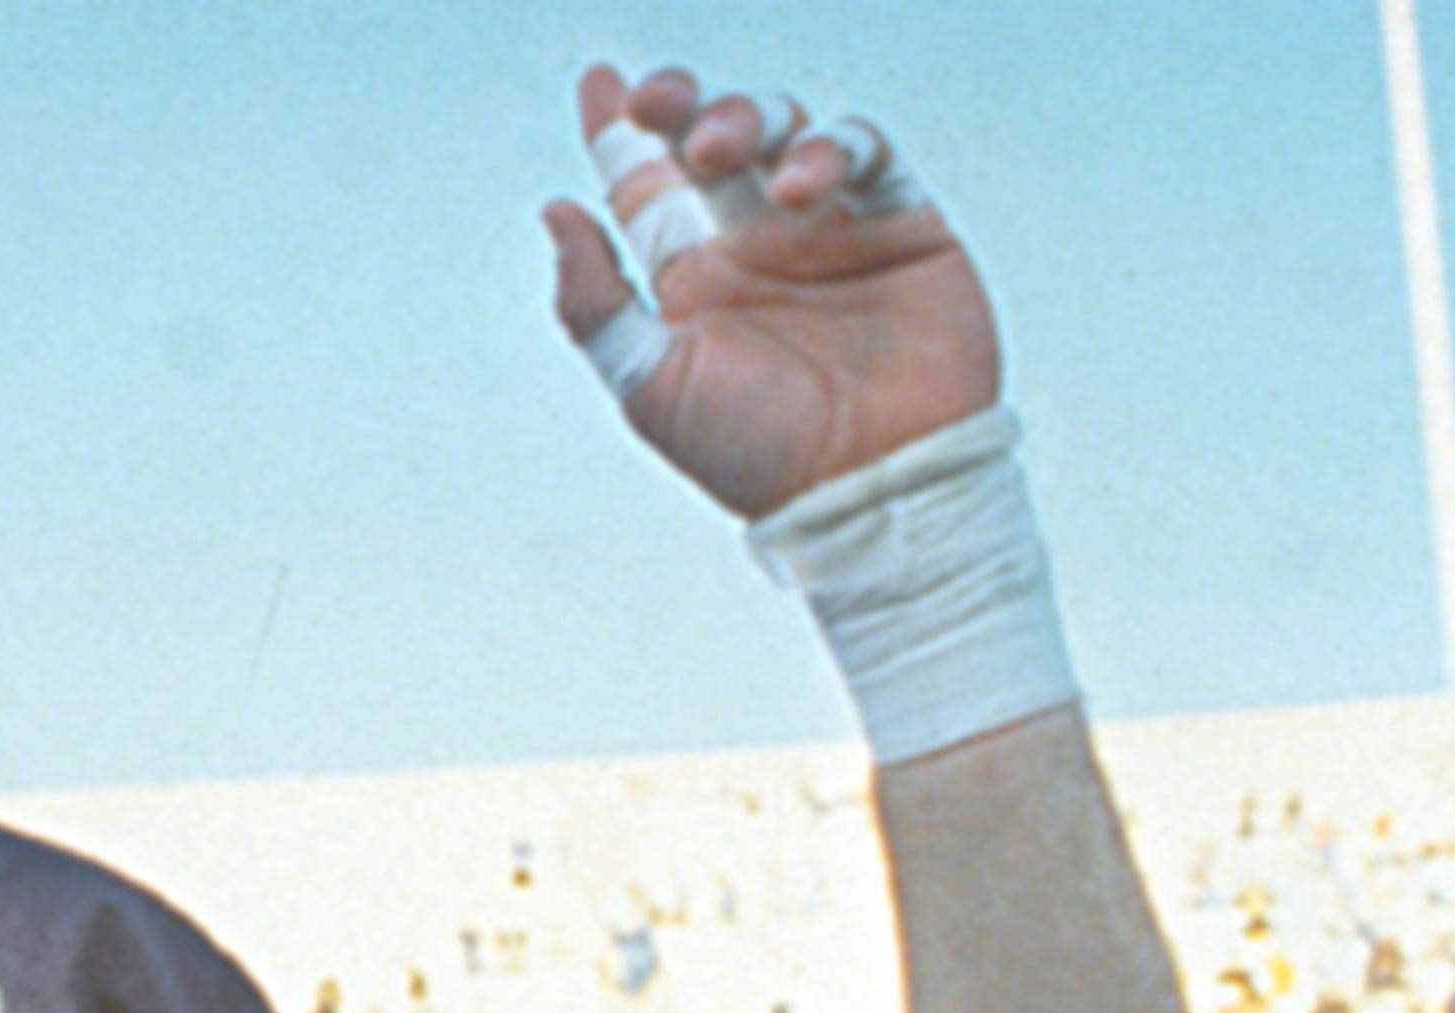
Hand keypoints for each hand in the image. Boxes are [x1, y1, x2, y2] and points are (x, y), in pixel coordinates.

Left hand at [546, 64, 998, 518]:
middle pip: (710, 140)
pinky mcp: (899, 223)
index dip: (620, 128)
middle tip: (658, 104)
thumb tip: (555, 211)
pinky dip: (831, 147)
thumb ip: (594, 302)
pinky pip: (866, 152)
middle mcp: (755, 245)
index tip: (598, 82)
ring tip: (723, 152)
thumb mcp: (650, 385)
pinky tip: (800, 186)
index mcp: (692, 279)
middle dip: (683, 106)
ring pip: (782, 131)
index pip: (646, 184)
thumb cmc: (755, 455)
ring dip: (747, 118)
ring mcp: (828, 229)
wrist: (870, 487)